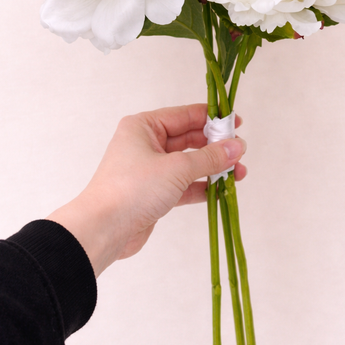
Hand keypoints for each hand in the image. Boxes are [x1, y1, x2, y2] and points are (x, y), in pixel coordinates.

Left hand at [47, 104, 246, 276]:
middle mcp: (145, 144)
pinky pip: (183, 185)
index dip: (212, 119)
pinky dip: (201, 187)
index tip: (236, 123)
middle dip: (216, 146)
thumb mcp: (177, 168)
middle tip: (241, 152)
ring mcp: (149, 170)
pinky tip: (221, 190)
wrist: (104, 229)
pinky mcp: (153, 194)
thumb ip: (210, 157)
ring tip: (239, 173)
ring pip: (188, 164)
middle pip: (188, 139)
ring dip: (212, 168)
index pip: (184, 115)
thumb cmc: (132, 189)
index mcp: (144, 127)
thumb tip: (237, 147)